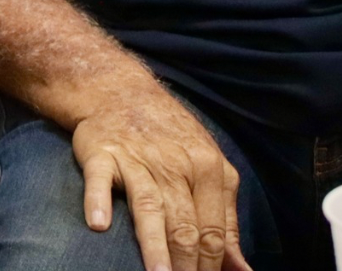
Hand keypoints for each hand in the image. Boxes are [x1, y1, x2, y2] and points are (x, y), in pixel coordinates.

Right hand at [71, 82, 249, 270]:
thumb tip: (242, 270)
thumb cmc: (169, 135)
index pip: (213, 231)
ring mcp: (137, 159)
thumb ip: (225, 220)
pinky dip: (99, 202)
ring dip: (154, 246)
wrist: (120, 90)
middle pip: (185, 226)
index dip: (211, 267)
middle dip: (187, 267)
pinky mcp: (102, 154)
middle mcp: (175, 165)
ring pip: (150, 208)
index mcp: (208, 169)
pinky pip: (100, 181)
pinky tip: (100, 225)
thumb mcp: (208, 168)